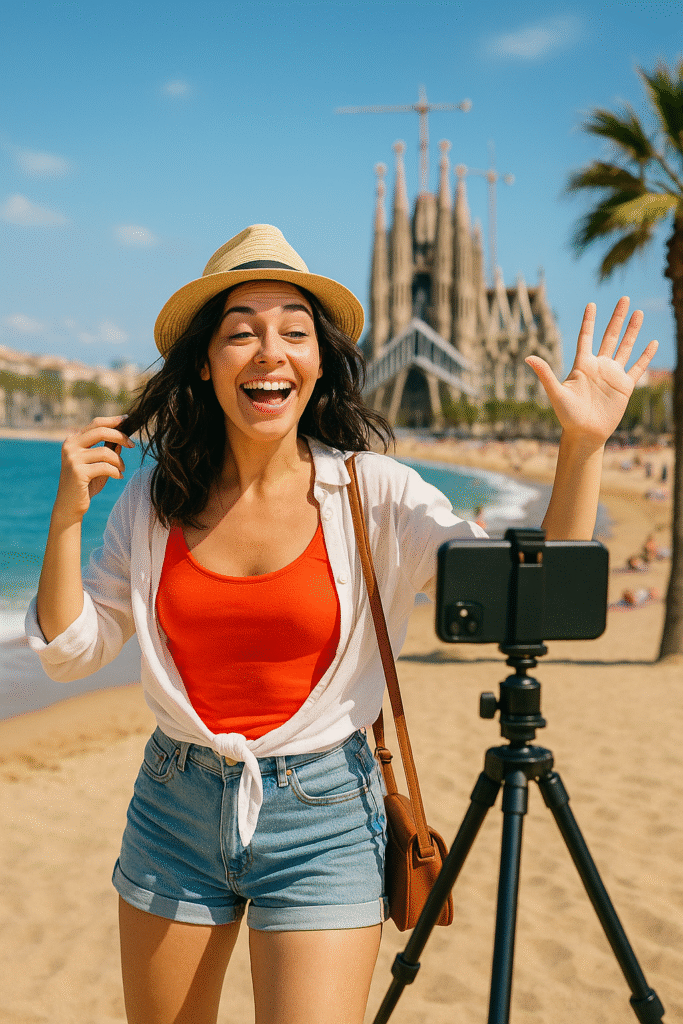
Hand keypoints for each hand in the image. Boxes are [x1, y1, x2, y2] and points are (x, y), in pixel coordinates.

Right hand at [53, 415, 135, 523]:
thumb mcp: (98, 464)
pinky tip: (119, 476)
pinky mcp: (78, 472)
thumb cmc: (86, 484)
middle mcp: (70, 446)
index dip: (113, 420)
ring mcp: (73, 459)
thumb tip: (123, 438)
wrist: (70, 505)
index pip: (96, 423)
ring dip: (119, 460)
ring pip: (106, 452)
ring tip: (122, 469)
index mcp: (73, 440)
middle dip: (121, 436)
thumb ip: (108, 450)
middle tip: (132, 444)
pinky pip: (106, 467)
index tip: (128, 419)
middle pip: (101, 431)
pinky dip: (116, 472)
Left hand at [525, 297, 657, 446]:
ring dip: (632, 331)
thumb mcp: (556, 393)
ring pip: (625, 347)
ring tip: (638, 313)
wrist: (584, 434)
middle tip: (624, 298)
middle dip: (617, 318)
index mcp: (582, 365)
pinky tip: (653, 343)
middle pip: (610, 336)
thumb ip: (545, 374)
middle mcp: (599, 366)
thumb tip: (527, 358)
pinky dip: (645, 356)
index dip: (589, 321)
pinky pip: (637, 368)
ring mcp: (613, 375)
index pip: (586, 337)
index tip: (591, 304)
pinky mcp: (625, 387)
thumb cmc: (567, 415)